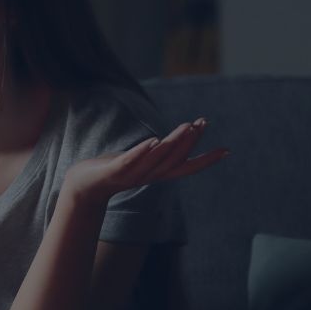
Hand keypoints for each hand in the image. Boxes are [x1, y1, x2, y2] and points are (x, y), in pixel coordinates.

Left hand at [61, 117, 229, 207]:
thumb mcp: (140, 162)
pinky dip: (142, 152)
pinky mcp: (114, 171)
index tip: (226, 150)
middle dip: (189, 141)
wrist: (84, 186)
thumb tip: (173, 142)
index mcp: (157, 174)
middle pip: (174, 160)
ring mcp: (131, 175)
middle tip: (202, 123)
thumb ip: (159, 155)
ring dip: (172, 143)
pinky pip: (130, 162)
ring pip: (157, 159)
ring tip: (185, 126)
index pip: (186, 168)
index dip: (206, 160)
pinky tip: (152, 141)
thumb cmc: (114, 171)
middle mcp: (148, 176)